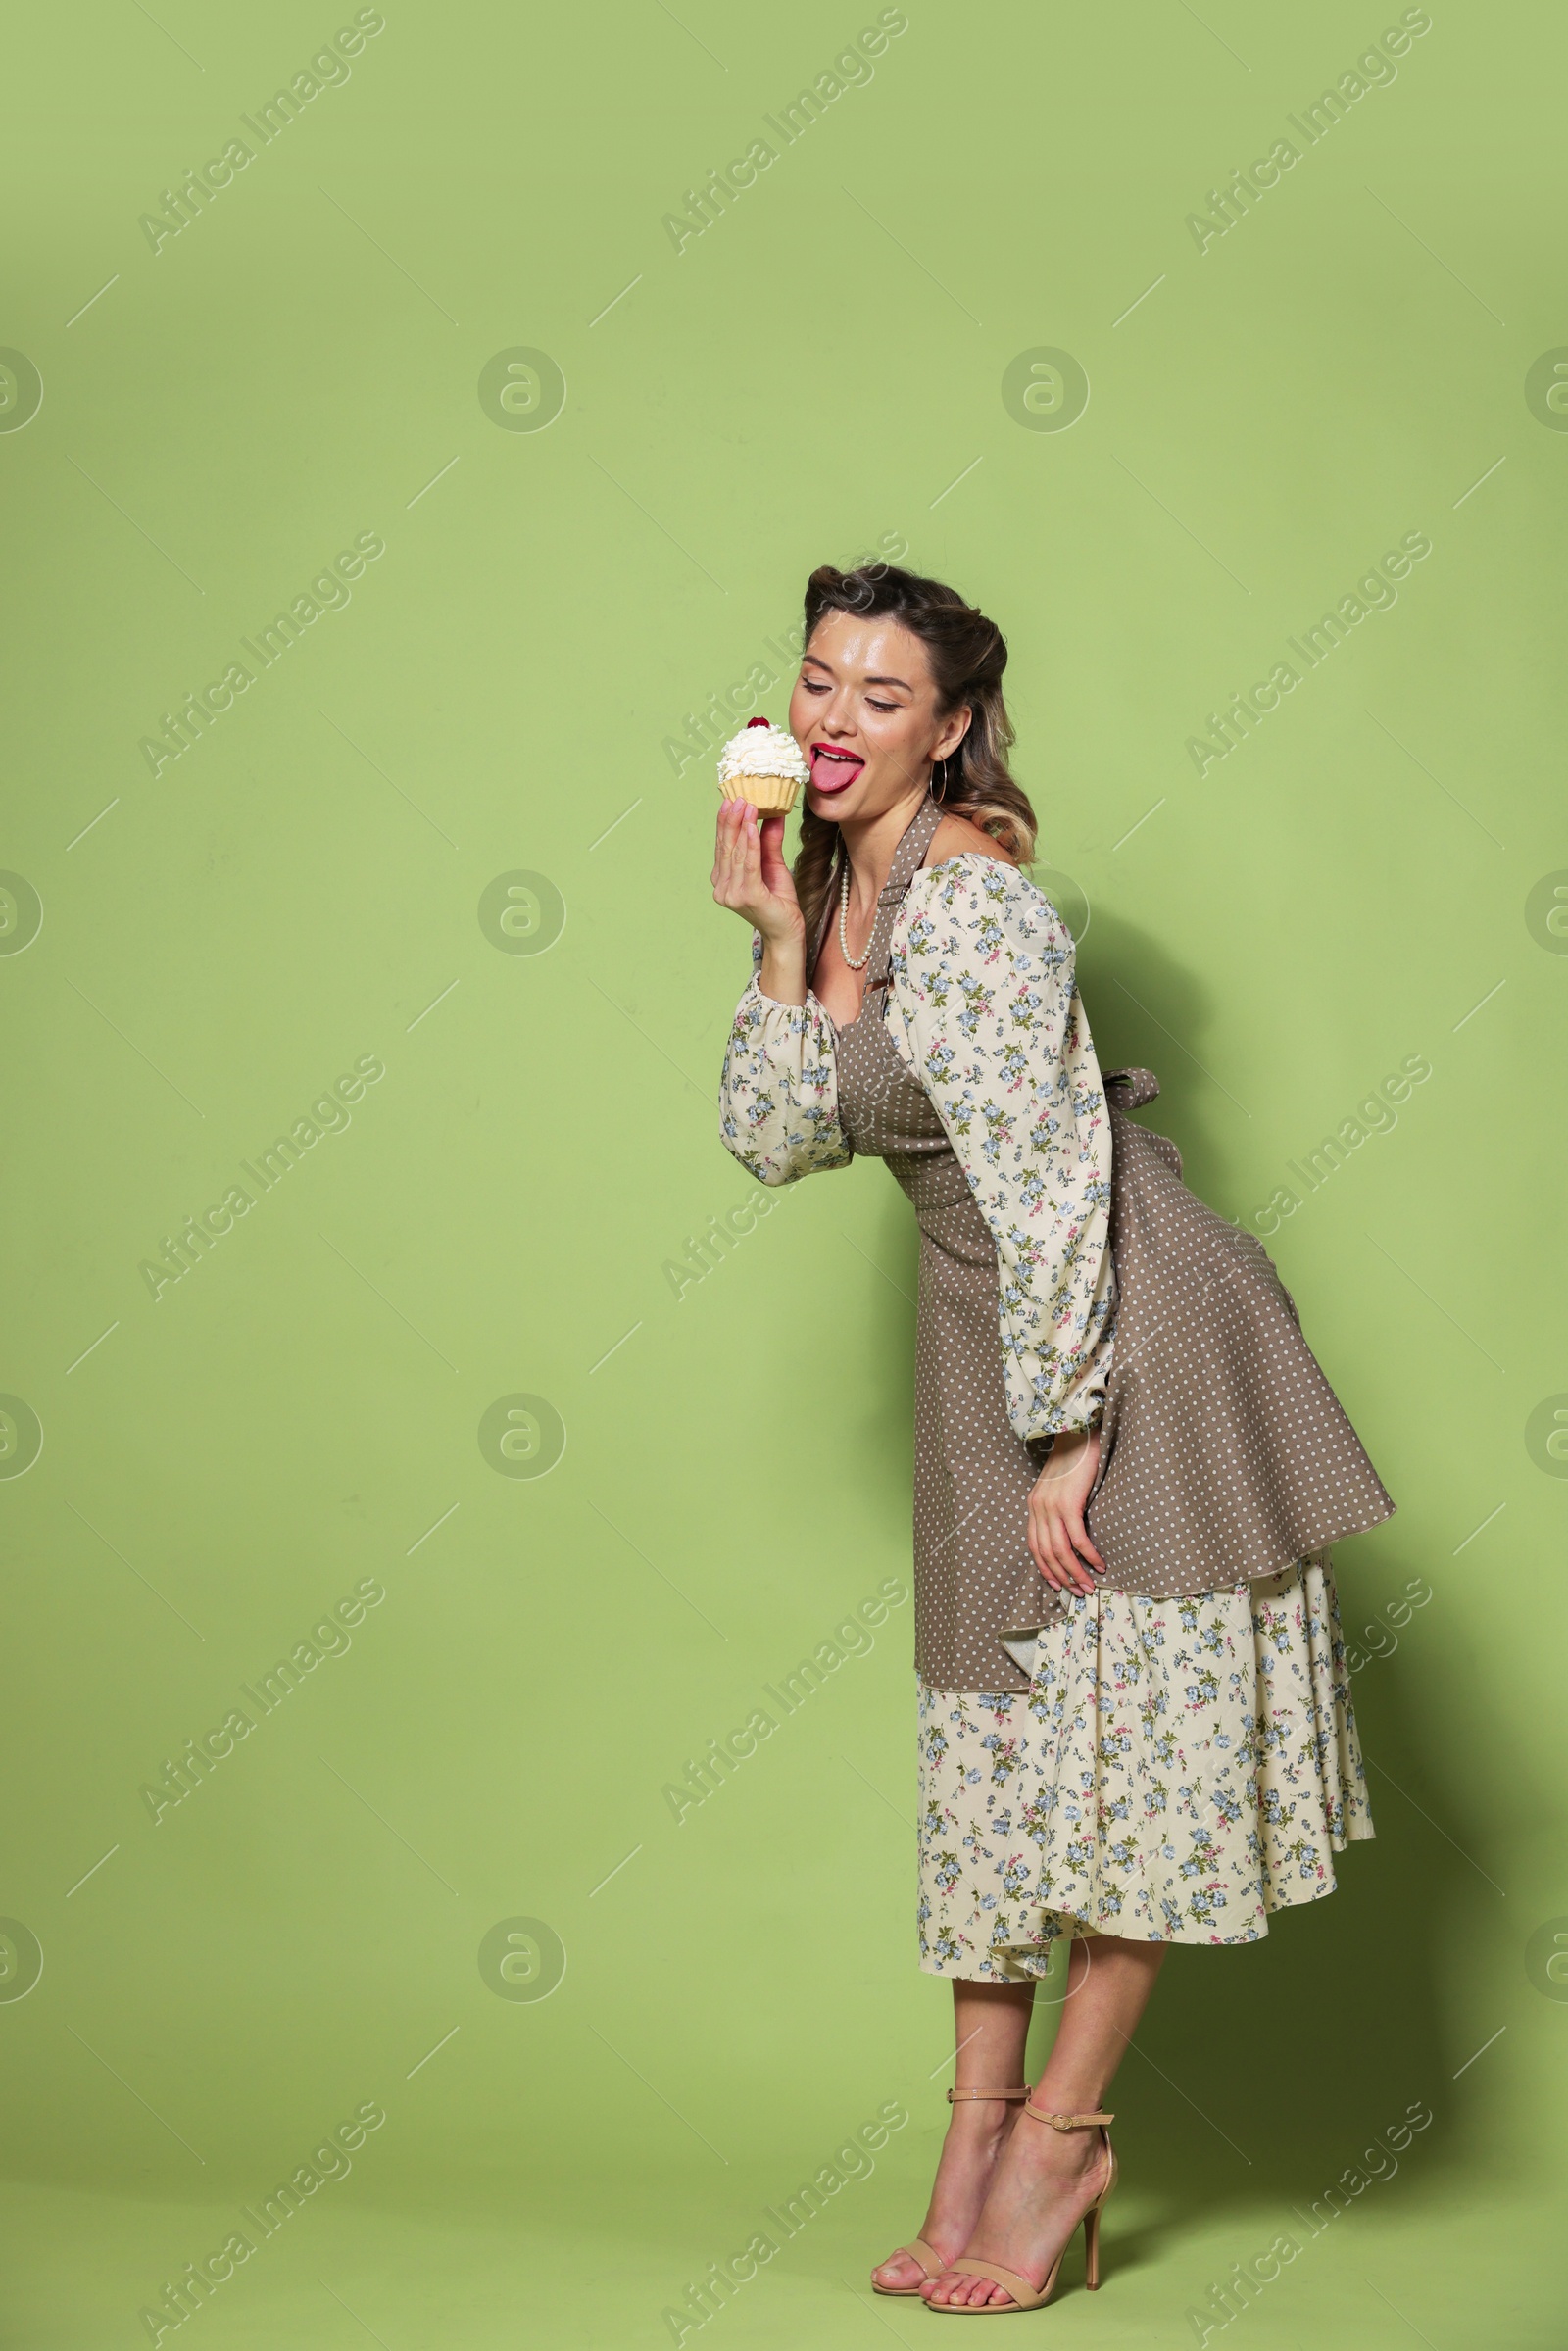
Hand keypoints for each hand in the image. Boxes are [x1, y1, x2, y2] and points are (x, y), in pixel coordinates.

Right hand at [711, 798, 804, 953]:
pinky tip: (751, 828)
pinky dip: (750, 845)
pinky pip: (748, 865)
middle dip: (732, 820)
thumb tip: (773, 815)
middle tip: (738, 797)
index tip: (731, 800)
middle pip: (726, 847)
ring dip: (741, 827)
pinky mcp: (748, 897)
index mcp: (723, 880)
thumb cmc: (779, 903)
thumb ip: (769, 842)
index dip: (726, 823)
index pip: (722, 846)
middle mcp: (722, 887)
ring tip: (748, 806)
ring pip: (736, 854)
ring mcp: (732, 894)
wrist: (787, 933)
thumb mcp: (773, 866)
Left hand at [1027, 1429, 1104, 1596]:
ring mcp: (1051, 1506)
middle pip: (1046, 1553)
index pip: (1034, 1546)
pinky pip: (1077, 1538)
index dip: (1045, 1569)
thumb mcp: (1059, 1487)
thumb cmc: (1075, 1460)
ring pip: (1060, 1550)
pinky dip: (1088, 1554)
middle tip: (1079, 1592)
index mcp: (1033, 1505)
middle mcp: (1037, 1508)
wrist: (1078, 1433)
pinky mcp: (1068, 1503)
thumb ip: (1059, 1508)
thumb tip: (1073, 1534)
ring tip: (1090, 1586)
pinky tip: (1099, 1564)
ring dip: (1076, 1572)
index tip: (1058, 1584)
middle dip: (1063, 1577)